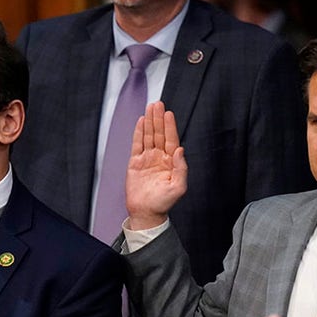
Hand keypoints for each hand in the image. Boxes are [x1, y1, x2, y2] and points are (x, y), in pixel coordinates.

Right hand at [125, 101, 186, 228]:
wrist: (146, 212)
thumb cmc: (163, 202)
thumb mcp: (178, 187)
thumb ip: (181, 168)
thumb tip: (180, 149)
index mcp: (171, 162)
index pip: (170, 139)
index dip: (169, 126)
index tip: (168, 113)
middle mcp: (159, 157)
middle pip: (159, 134)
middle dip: (158, 119)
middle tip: (158, 104)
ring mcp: (147, 159)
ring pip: (148, 136)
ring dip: (149, 122)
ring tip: (150, 108)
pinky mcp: (135, 163)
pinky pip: (137, 144)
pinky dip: (138, 133)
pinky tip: (141, 122)